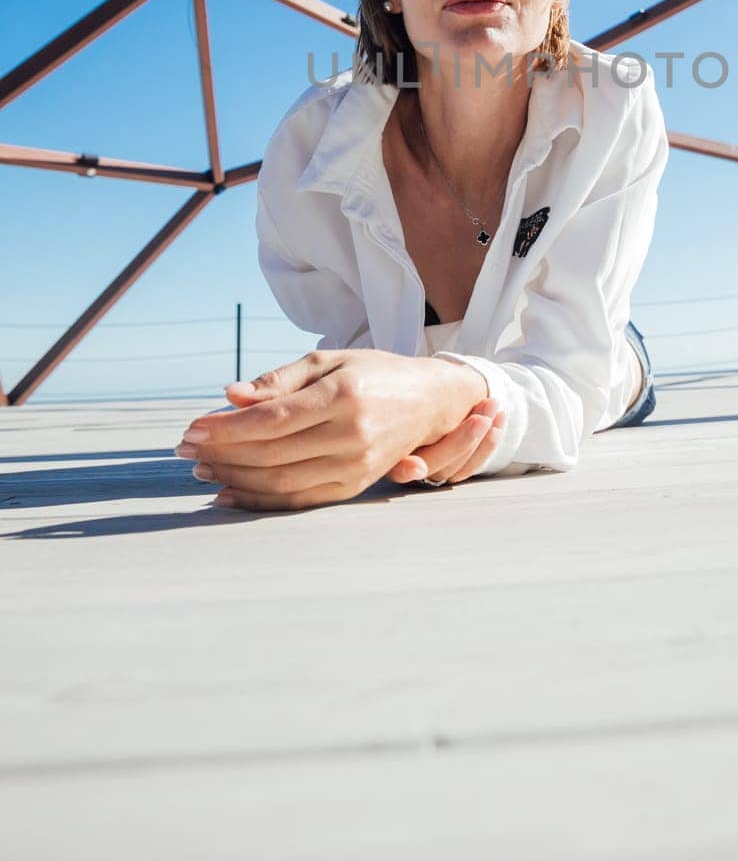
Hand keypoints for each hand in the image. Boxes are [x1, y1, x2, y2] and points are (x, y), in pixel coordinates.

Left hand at [174, 347, 486, 511]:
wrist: (430, 401)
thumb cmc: (373, 373)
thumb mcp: (329, 360)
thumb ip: (279, 380)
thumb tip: (230, 396)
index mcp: (343, 395)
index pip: (271, 420)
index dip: (226, 429)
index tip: (192, 428)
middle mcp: (351, 434)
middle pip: (270, 453)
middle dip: (221, 453)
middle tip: (185, 448)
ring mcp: (354, 465)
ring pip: (280, 481)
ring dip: (234, 478)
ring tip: (202, 468)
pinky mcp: (354, 486)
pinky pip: (298, 500)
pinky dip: (259, 500)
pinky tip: (229, 492)